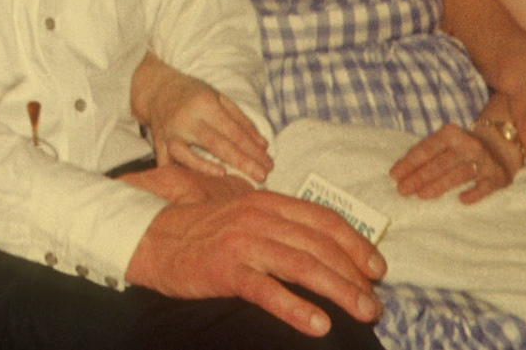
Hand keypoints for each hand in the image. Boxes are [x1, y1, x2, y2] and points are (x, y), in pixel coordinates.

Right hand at [122, 174, 384, 337]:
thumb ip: (277, 223)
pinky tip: (318, 324)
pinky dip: (296, 308)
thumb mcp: (241, 215)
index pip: (323, 219)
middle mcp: (258, 216)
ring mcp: (242, 242)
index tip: (377, 268)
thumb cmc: (198, 230)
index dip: (356, 244)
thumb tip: (320, 246)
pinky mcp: (225, 269)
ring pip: (303, 266)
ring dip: (339, 291)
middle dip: (354, 275)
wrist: (149, 236)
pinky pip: (267, 290)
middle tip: (375, 303)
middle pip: (320, 245)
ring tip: (362, 312)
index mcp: (265, 201)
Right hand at [130, 53, 272, 181]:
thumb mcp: (219, 98)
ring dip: (206, 167)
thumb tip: (263, 145)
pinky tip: (192, 183)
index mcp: (204, 104)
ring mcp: (169, 132)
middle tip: (262, 176)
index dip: (252, 150)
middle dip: (241, 161)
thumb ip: (241, 121)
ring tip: (227, 176)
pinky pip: (166, 162)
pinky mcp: (158, 143)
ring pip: (186, 154)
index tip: (269, 164)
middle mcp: (186, 119)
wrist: (157, 89)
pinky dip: (176, 173)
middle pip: (215, 144)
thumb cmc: (193, 94)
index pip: (233, 131)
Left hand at [389, 122, 514, 203]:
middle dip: (419, 177)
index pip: (426, 149)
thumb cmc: (461, 147)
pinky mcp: (498, 176)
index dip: (409, 163)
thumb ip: (427, 154)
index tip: (394, 176)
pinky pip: (484, 187)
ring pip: (459, 174)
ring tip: (421, 195)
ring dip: (439, 185)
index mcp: (451, 133)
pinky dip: (473, 194)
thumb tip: (401, 174)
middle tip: (402, 190)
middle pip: (440, 163)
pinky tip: (461, 200)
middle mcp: (469, 145)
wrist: (501, 146)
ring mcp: (485, 161)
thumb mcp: (445, 142)